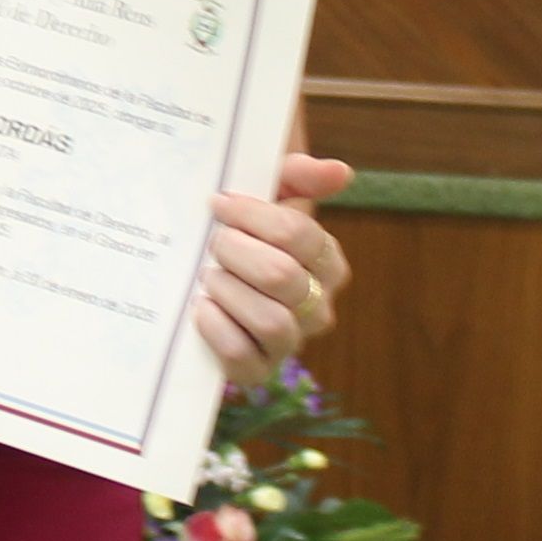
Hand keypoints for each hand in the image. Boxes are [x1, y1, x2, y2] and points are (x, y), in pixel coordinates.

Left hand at [195, 152, 353, 388]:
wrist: (208, 269)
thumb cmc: (242, 228)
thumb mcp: (268, 193)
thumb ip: (299, 176)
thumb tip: (340, 171)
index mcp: (327, 261)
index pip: (298, 235)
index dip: (252, 216)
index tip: (218, 204)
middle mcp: (318, 306)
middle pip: (281, 277)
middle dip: (235, 253)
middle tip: (213, 243)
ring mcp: (291, 342)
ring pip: (271, 321)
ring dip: (228, 291)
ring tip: (208, 276)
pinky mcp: (259, 369)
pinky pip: (243, 356)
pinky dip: (217, 329)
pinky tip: (201, 307)